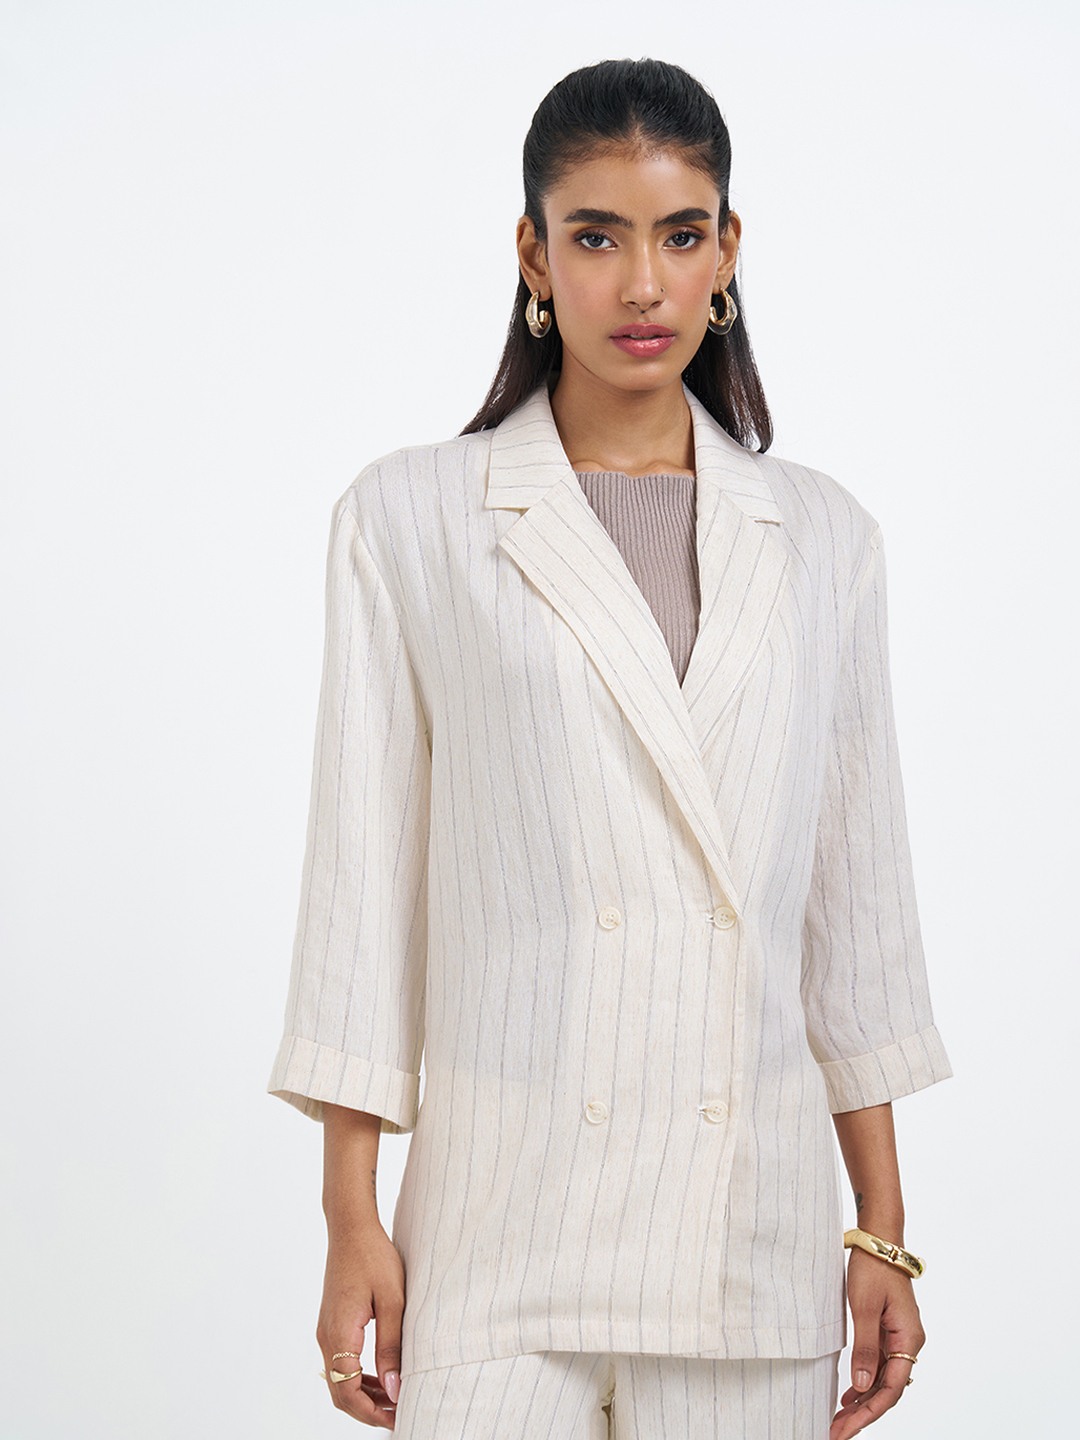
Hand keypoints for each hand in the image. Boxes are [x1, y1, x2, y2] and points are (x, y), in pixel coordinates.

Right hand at [316, 1221, 405, 1428]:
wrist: (351, 1227)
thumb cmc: (374, 1257)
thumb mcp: (393, 1300)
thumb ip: (391, 1347)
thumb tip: (394, 1389)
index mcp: (339, 1334)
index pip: (347, 1393)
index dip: (371, 1413)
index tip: (398, 1417)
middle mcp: (326, 1337)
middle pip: (340, 1392)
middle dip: (368, 1410)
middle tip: (399, 1413)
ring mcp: (326, 1331)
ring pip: (339, 1379)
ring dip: (364, 1394)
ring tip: (394, 1399)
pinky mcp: (332, 1324)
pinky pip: (341, 1362)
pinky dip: (359, 1376)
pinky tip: (382, 1376)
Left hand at [829, 1248, 923, 1438]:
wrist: (878, 1238)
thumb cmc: (873, 1268)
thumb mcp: (863, 1308)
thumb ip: (864, 1348)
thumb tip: (862, 1387)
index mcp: (909, 1338)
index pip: (891, 1390)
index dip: (868, 1414)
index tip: (845, 1429)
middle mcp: (908, 1341)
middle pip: (888, 1390)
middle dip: (863, 1414)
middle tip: (836, 1431)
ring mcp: (899, 1336)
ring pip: (883, 1379)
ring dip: (863, 1401)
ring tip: (839, 1419)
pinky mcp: (888, 1329)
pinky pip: (879, 1364)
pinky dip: (864, 1381)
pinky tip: (850, 1394)